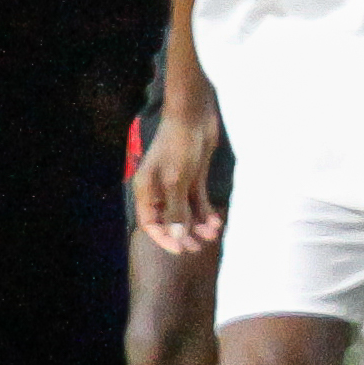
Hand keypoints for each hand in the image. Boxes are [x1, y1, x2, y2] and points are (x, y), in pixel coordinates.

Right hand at [133, 110, 223, 254]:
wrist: (194, 115)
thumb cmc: (178, 144)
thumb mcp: (176, 180)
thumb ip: (176, 208)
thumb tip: (176, 235)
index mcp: (147, 190)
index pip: (150, 222)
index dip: (163, 238)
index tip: (180, 250)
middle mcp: (160, 189)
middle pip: (169, 220)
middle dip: (183, 234)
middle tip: (198, 247)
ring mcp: (177, 183)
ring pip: (186, 212)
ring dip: (198, 225)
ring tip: (212, 234)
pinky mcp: (193, 177)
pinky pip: (198, 201)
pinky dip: (206, 211)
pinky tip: (216, 222)